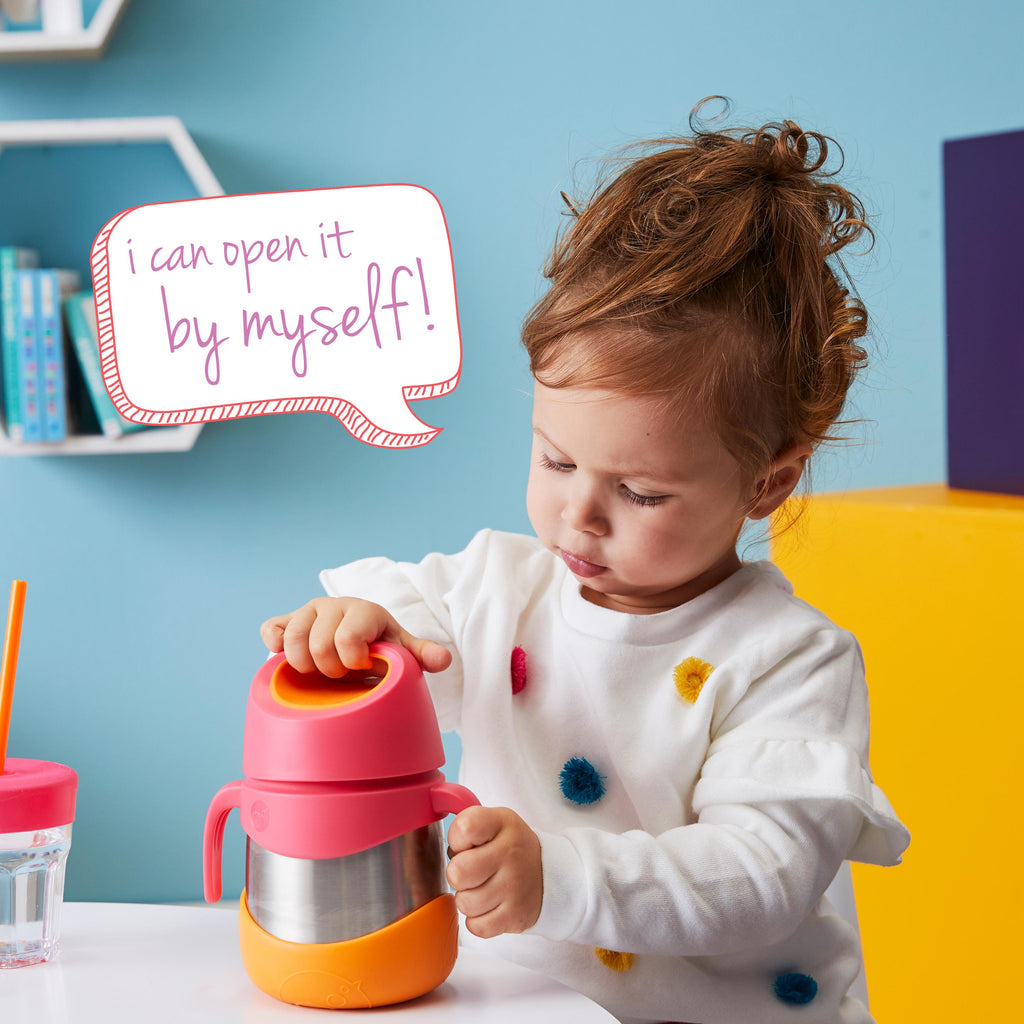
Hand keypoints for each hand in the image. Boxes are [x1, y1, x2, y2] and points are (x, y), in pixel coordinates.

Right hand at [259, 596, 451, 676]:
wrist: (354, 639)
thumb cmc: (378, 647)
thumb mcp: (401, 649)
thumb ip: (419, 654)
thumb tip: (444, 660)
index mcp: (363, 611)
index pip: (348, 640)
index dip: (352, 663)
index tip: (362, 668)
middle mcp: (333, 606)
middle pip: (318, 647)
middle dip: (329, 670)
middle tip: (341, 673)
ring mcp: (306, 612)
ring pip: (292, 641)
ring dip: (304, 665)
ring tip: (319, 670)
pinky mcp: (285, 620)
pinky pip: (271, 630)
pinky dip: (276, 647)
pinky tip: (291, 657)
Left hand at [446, 806, 542, 937]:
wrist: (550, 874)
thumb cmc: (509, 848)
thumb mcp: (495, 822)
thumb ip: (467, 823)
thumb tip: (440, 832)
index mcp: (502, 823)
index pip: (463, 827)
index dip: (456, 839)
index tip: (468, 844)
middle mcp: (511, 852)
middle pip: (458, 872)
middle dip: (458, 874)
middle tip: (472, 871)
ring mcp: (515, 886)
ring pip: (464, 903)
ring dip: (467, 899)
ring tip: (483, 888)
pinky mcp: (516, 916)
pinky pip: (476, 927)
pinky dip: (478, 920)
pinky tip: (490, 905)